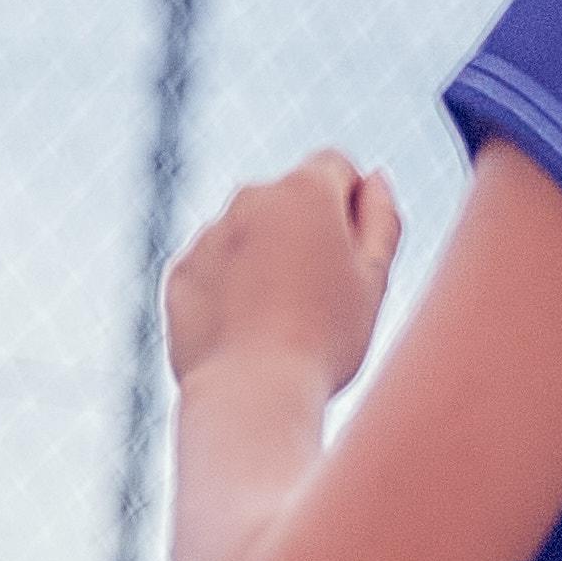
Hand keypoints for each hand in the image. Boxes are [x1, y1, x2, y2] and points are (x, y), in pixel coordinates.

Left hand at [164, 152, 398, 400]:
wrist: (252, 394)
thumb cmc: (326, 339)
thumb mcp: (374, 278)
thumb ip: (381, 218)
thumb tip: (373, 179)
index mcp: (304, 189)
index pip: (336, 167)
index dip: (351, 206)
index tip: (352, 255)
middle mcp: (249, 197)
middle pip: (289, 199)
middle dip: (306, 230)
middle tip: (321, 295)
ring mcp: (209, 235)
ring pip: (249, 234)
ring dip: (266, 258)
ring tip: (282, 319)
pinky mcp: (180, 271)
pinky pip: (215, 268)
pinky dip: (230, 288)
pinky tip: (246, 330)